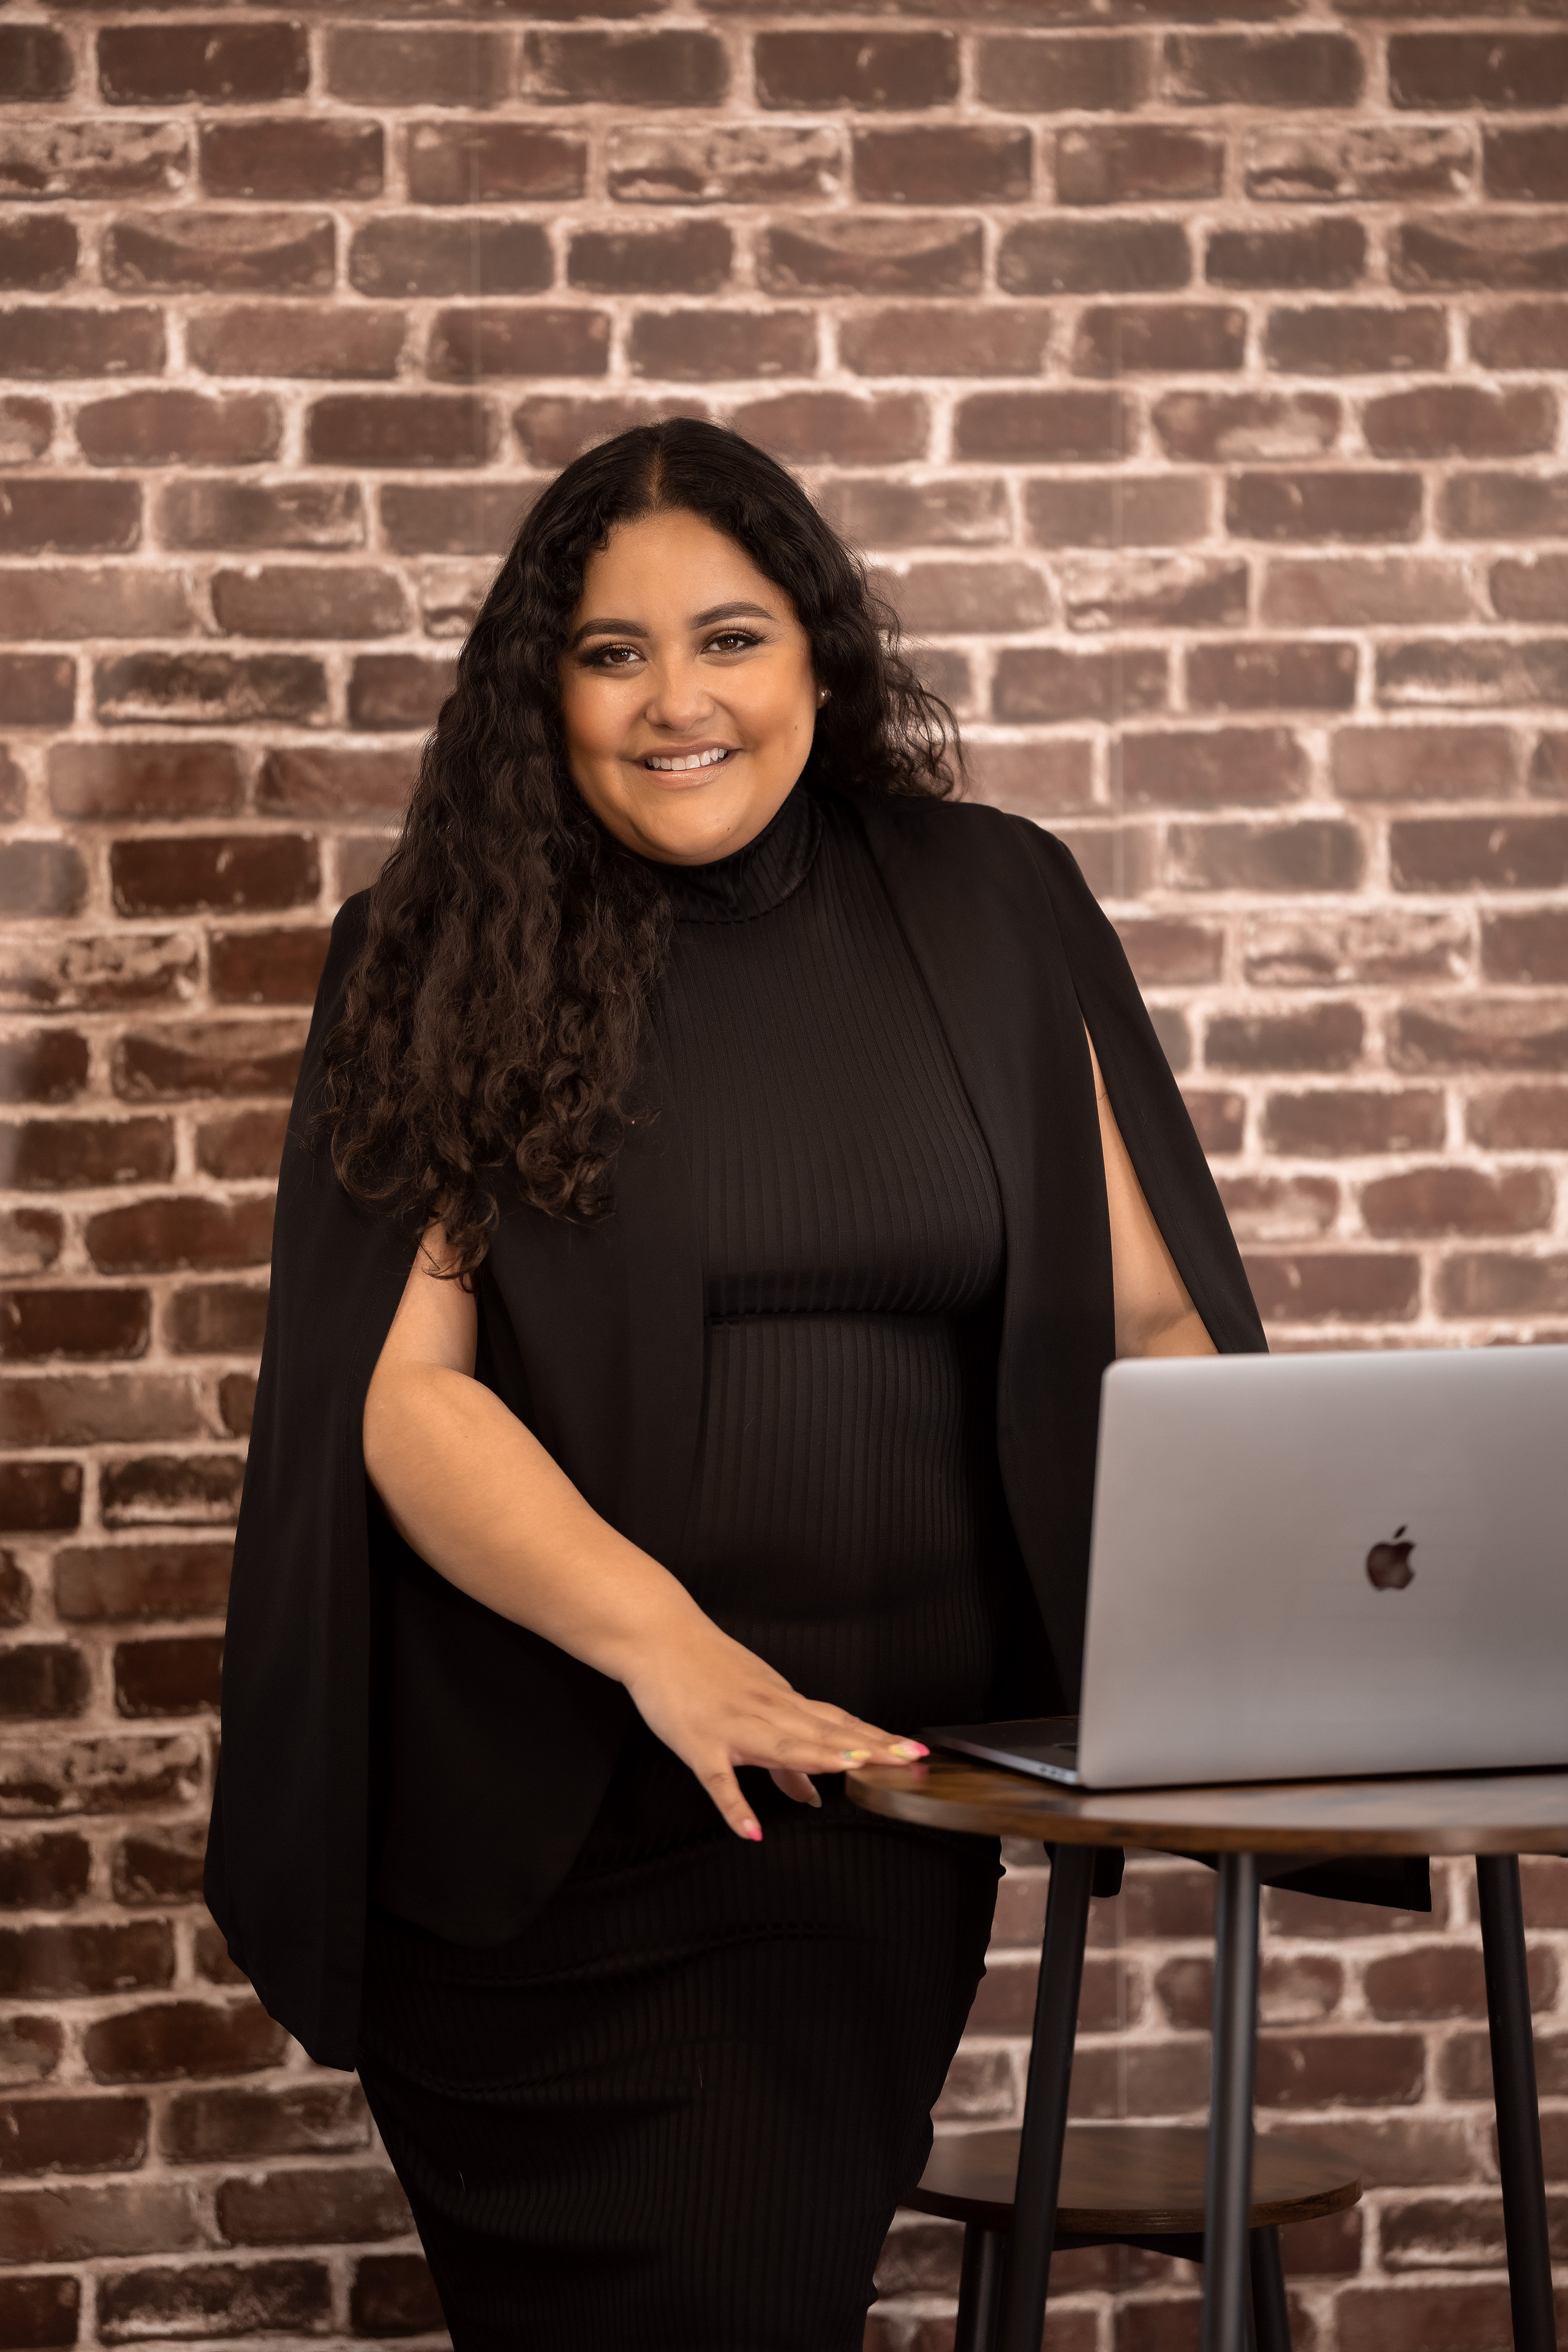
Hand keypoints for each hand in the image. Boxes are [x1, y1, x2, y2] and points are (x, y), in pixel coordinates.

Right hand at [622, 1607, 926, 1840]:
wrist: (658, 1635)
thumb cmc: (707, 1667)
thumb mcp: (755, 1701)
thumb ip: (786, 1754)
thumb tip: (816, 1793)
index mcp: (782, 1703)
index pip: (840, 1722)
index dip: (877, 1738)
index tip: (913, 1752)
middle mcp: (766, 1712)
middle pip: (823, 1731)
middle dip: (866, 1746)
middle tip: (905, 1760)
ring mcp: (733, 1728)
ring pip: (781, 1745)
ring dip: (817, 1757)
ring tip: (851, 1769)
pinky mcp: (698, 1745)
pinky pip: (718, 1779)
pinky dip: (734, 1804)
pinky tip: (750, 1830)